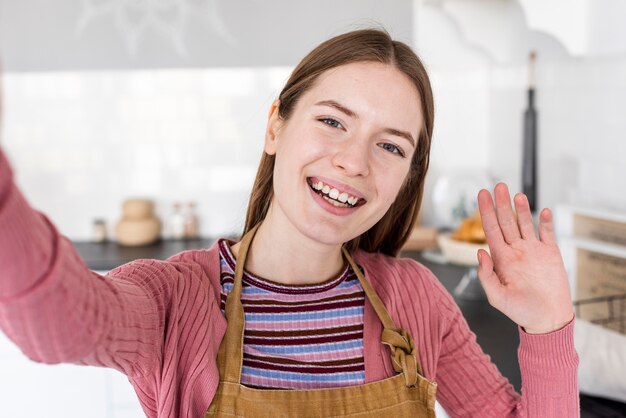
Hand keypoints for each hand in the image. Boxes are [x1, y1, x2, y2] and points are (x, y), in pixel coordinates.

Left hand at [476, 183, 573, 333]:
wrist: (547, 320)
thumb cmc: (521, 311)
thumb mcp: (497, 297)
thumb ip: (486, 276)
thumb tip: (480, 253)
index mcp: (501, 258)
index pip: (491, 229)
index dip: (486, 211)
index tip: (481, 195)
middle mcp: (516, 250)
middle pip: (506, 221)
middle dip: (501, 203)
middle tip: (497, 186)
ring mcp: (533, 251)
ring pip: (525, 223)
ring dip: (521, 208)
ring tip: (516, 194)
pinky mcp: (551, 254)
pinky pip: (547, 233)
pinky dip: (545, 222)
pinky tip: (542, 211)